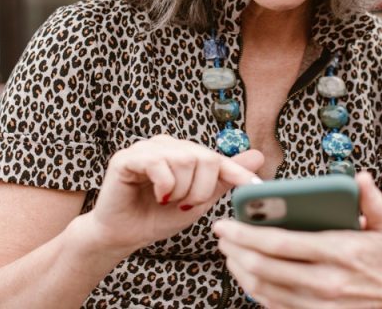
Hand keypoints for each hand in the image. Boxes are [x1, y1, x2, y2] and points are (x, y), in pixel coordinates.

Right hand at [79, 135, 262, 256]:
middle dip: (200, 190)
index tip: (258, 188)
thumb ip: (224, 178)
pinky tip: (157, 195)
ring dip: (182, 190)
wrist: (123, 236)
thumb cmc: (158, 217)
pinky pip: (158, 163)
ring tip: (168, 200)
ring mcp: (147, 148)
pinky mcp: (127, 157)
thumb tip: (258, 155)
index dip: (238, 174)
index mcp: (185, 153)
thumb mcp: (198, 200)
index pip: (218, 158)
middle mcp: (168, 144)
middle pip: (204, 158)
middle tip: (185, 205)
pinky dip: (164, 185)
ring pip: (184, 159)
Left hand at [214, 173, 381, 307]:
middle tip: (222, 237)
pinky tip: (248, 276)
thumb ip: (372, 200)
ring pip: (264, 289)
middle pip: (264, 267)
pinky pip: (276, 306)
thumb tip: (361, 177)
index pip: (279, 243)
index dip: (246, 233)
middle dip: (235, 250)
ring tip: (230, 254)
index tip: (226, 224)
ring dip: (240, 270)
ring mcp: (319, 305)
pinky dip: (256, 291)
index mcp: (338, 252)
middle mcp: (325, 281)